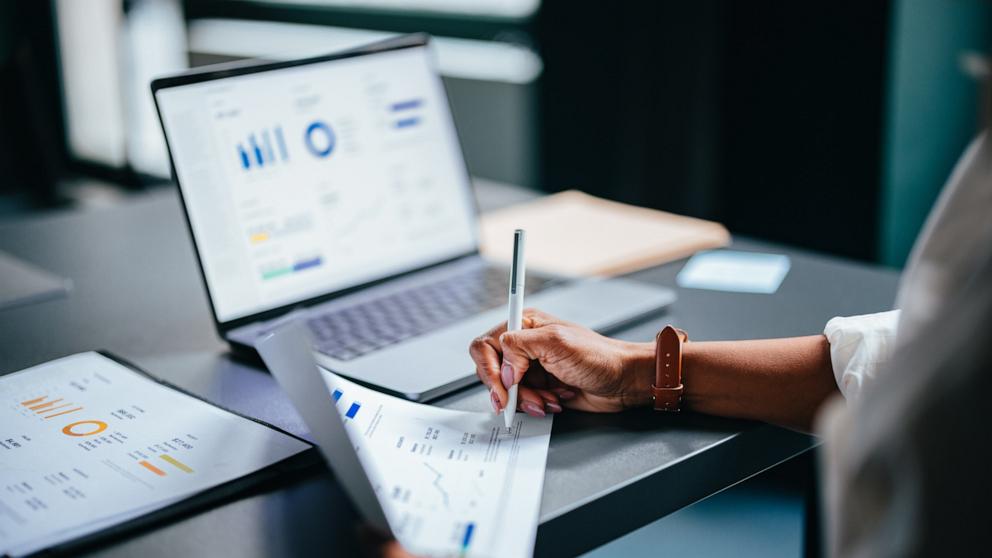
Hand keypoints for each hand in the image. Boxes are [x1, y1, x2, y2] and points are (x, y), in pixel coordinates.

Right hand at [469, 309, 655, 414]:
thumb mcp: (556, 342)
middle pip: (493, 370)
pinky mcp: (539, 387)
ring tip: (549, 399)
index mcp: (525, 325)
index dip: (490, 368)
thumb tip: (503, 367)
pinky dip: (537, 405)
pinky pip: (522, 401)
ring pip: (507, 390)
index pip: (486, 344)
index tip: (503, 388)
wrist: (623, 381)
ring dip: (527, 399)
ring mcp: (531, 368)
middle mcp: (524, 346)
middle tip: (521, 398)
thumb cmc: (599, 356)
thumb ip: (520, 347)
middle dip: (509, 389)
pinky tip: (555, 400)